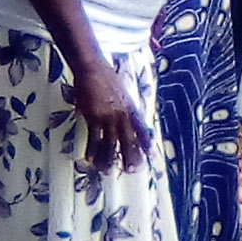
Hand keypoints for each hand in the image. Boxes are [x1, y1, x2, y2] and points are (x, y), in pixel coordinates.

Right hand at [74, 58, 144, 172]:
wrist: (92, 69)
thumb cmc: (107, 76)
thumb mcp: (123, 90)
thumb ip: (126, 105)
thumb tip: (128, 114)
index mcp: (131, 108)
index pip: (142, 129)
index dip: (146, 142)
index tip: (151, 154)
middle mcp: (122, 115)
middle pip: (128, 140)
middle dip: (130, 156)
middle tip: (131, 170)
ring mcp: (107, 117)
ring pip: (110, 143)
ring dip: (108, 159)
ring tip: (107, 171)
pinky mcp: (93, 117)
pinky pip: (94, 138)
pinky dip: (92, 150)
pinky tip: (91, 160)